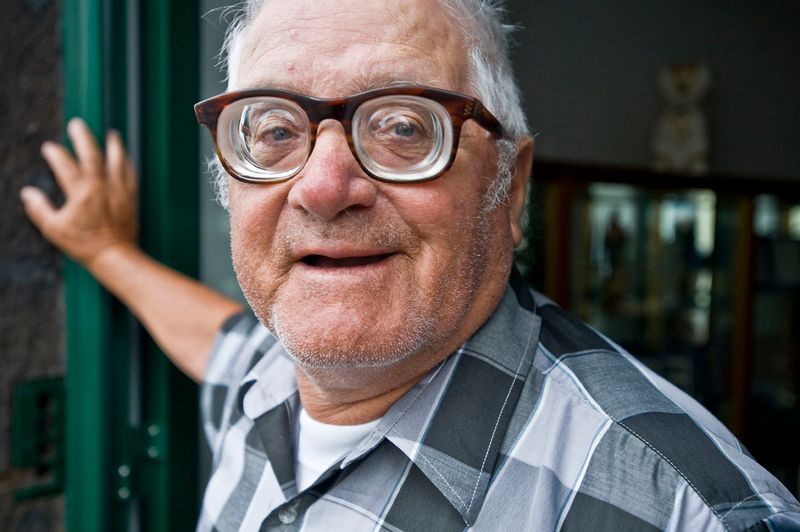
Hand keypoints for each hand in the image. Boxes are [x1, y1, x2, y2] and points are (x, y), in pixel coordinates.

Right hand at [20, 117, 137, 267]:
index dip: (55, 154)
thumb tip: (27, 193)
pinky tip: (125, 157)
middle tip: (77, 124)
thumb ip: (40, 208)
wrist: (115, 255)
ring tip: (111, 134)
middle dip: (83, 137)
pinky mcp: (131, 197)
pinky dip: (127, 163)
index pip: (65, 165)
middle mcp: (101, 187)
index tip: (49, 148)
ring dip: (113, 145)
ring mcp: (118, 190)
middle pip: (92, 154)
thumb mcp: (54, 229)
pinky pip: (131, 174)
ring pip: (117, 160)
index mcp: (80, 193)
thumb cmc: (83, 245)